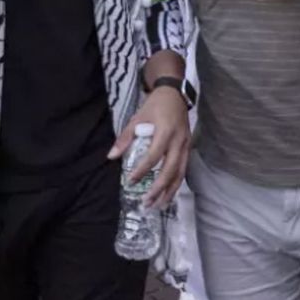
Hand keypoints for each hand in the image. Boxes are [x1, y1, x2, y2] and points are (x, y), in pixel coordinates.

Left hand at [110, 85, 191, 208]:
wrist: (175, 94)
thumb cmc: (155, 105)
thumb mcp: (137, 118)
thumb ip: (125, 138)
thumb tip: (111, 157)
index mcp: (166, 131)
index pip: (154, 155)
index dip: (142, 170)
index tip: (131, 181)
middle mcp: (179, 141)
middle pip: (170, 169)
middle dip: (159, 188)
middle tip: (147, 202)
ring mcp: (186, 145)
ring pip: (181, 172)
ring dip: (170, 190)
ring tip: (159, 204)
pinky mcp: (188, 147)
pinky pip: (184, 168)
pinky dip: (176, 182)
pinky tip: (168, 193)